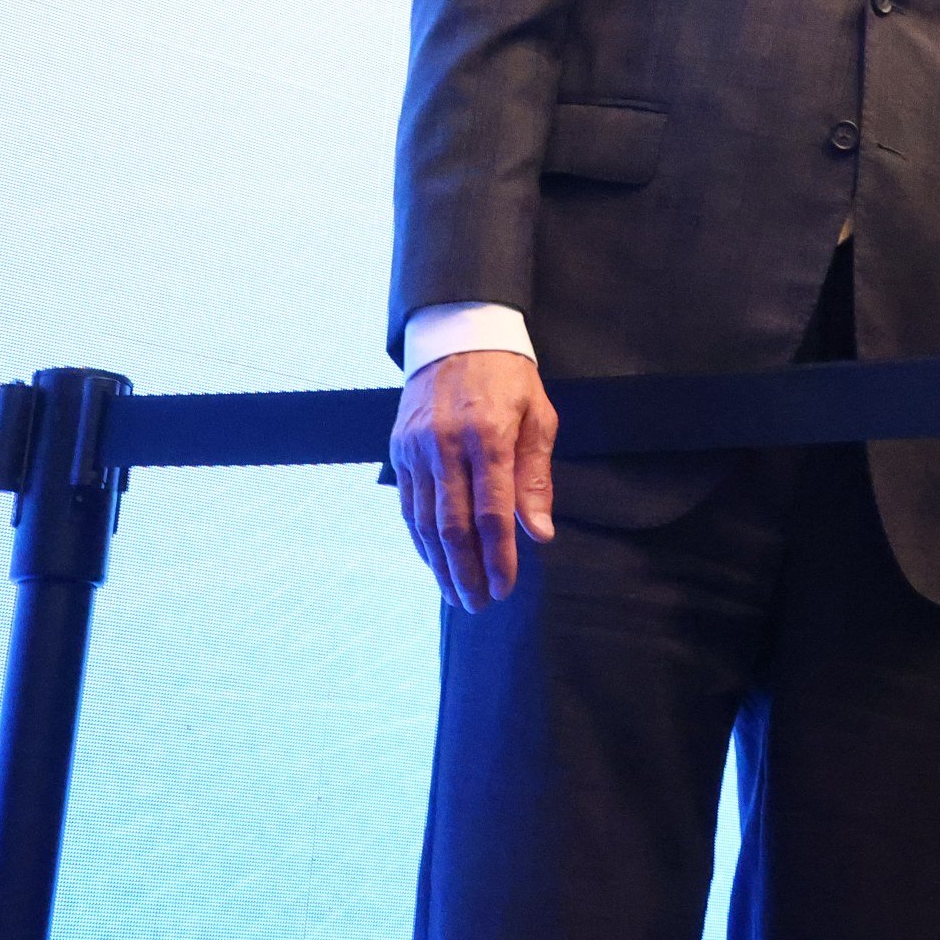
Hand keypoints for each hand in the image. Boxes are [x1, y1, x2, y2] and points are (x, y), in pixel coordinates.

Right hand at [390, 349, 556, 610]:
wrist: (458, 334)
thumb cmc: (509, 379)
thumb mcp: (538, 417)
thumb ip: (536, 477)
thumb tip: (540, 533)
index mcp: (487, 435)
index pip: (492, 513)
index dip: (499, 557)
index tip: (506, 586)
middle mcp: (445, 445)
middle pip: (453, 526)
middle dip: (466, 572)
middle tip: (479, 604)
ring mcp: (417, 448)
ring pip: (424, 522)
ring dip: (440, 565)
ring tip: (456, 595)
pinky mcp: (399, 449)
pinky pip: (407, 505)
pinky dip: (420, 539)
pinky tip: (433, 561)